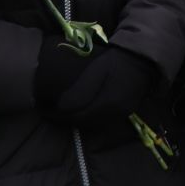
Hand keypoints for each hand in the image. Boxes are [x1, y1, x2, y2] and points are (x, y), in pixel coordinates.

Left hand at [45, 45, 160, 127]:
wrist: (141, 60)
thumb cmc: (115, 62)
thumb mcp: (95, 71)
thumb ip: (79, 91)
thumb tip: (61, 107)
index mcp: (107, 103)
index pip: (76, 116)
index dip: (58, 115)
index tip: (42, 109)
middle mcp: (114, 114)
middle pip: (83, 123)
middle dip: (64, 120)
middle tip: (47, 113)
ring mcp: (121, 115)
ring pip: (92, 124)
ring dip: (76, 121)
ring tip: (60, 115)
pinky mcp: (124, 113)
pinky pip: (102, 122)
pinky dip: (88, 119)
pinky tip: (80, 113)